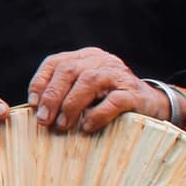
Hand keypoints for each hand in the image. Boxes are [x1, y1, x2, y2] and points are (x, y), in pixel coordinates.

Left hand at [27, 47, 162, 132]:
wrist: (153, 105)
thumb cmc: (110, 101)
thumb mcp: (85, 92)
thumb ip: (64, 93)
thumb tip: (35, 109)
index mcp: (85, 57)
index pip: (55, 62)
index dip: (40, 82)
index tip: (33, 103)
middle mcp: (101, 61)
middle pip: (69, 70)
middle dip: (52, 96)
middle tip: (44, 120)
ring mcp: (119, 75)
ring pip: (89, 81)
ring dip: (71, 105)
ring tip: (63, 125)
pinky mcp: (134, 93)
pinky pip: (114, 101)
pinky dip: (97, 114)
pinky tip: (86, 127)